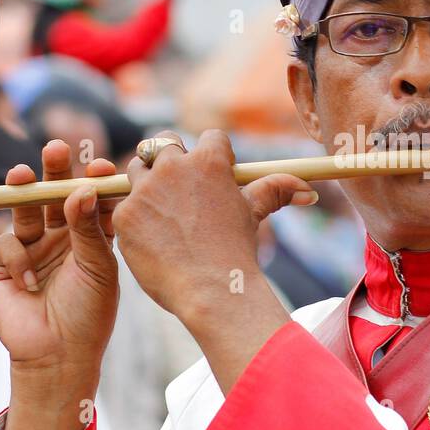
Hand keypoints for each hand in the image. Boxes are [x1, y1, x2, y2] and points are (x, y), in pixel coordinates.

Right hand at [0, 141, 119, 375]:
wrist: (59, 355)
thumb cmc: (89, 314)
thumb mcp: (98, 269)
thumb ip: (89, 229)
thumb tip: (83, 188)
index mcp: (94, 237)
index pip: (94, 200)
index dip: (96, 181)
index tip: (102, 168)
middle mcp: (64, 237)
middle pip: (58, 195)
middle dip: (56, 171)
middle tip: (57, 148)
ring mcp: (35, 248)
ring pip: (28, 210)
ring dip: (26, 190)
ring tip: (23, 174)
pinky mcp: (8, 264)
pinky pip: (9, 243)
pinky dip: (18, 257)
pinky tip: (30, 282)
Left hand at [112, 130, 318, 329]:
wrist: (210, 291)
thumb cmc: (237, 252)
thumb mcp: (254, 214)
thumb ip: (275, 191)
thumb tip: (307, 188)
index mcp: (209, 161)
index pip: (209, 138)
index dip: (212, 154)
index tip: (212, 175)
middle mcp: (174, 167)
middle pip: (162, 142)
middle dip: (167, 158)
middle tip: (175, 186)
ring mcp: (146, 189)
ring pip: (136, 170)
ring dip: (145, 185)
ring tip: (160, 213)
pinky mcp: (125, 214)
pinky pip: (122, 205)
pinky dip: (134, 219)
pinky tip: (149, 239)